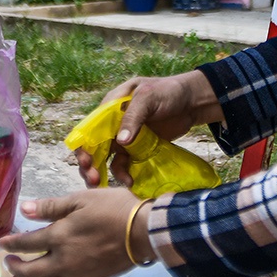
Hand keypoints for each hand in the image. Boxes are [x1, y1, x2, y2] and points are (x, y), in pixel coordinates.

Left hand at [2, 190, 150, 276]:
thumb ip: (51, 207)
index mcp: (59, 236)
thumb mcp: (82, 199)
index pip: (26, 244)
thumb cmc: (114, 210)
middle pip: (29, 272)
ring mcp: (75, 274)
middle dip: (14, 268)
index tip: (2, 244)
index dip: (11, 244)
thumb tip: (24, 209)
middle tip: (8, 262)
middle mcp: (63, 260)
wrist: (143, 233)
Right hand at [72, 71, 219, 187]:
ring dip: (100, 171)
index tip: (86, 161)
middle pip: (93, 145)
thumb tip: (120, 142)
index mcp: (111, 106)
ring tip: (100, 185)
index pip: (90, 127)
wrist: (192, 102)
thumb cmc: (169, 91)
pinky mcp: (137, 149)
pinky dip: (123, 173)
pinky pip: (124, 163)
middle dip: (89, 163)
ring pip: (105, 157)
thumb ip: (133, 117)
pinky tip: (128, 182)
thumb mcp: (148, 98)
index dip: (84, 145)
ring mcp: (125, 137)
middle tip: (92, 178)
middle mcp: (113, 123)